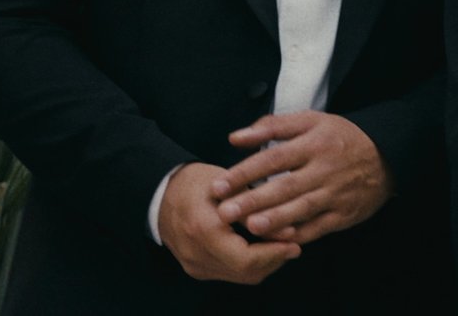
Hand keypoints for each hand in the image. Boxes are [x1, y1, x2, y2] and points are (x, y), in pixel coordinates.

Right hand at [158, 163, 299, 282]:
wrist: (162, 194)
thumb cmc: (198, 182)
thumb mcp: (230, 184)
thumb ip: (257, 207)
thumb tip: (289, 231)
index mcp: (202, 229)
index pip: (245, 258)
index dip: (274, 253)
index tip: (295, 241)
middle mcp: (195, 253)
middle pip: (244, 271)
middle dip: (274, 259)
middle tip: (294, 244)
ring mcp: (193, 264)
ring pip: (239, 276)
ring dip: (264, 263)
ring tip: (283, 244)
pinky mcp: (195, 267)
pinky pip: (229, 273)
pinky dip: (250, 264)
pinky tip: (264, 247)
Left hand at [212, 111, 392, 242]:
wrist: (388, 155)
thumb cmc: (341, 138)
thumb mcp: (313, 121)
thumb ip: (273, 126)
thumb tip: (235, 137)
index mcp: (314, 143)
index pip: (274, 158)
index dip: (244, 172)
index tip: (218, 185)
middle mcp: (325, 169)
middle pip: (285, 186)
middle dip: (253, 201)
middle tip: (225, 212)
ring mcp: (336, 193)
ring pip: (302, 208)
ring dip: (275, 219)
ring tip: (250, 227)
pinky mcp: (344, 214)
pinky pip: (319, 227)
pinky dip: (298, 234)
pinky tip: (277, 240)